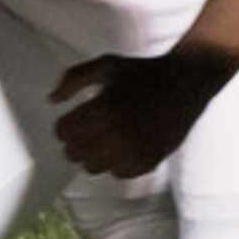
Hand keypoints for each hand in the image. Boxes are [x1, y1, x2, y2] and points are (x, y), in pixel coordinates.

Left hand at [49, 54, 216, 177]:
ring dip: (92, 155)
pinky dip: (116, 164)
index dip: (64, 126)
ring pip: (93, 168)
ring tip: (102, 140)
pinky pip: (118, 174)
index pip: (64, 132)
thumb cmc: (142, 72)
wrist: (186, 82)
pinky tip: (121, 147)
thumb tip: (51, 100)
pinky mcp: (150, 160)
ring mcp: (135, 150)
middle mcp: (118, 132)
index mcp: (104, 107)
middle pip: (74, 154)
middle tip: (85, 132)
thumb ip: (74, 79)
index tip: (72, 120)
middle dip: (74, 143)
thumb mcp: (106, 65)